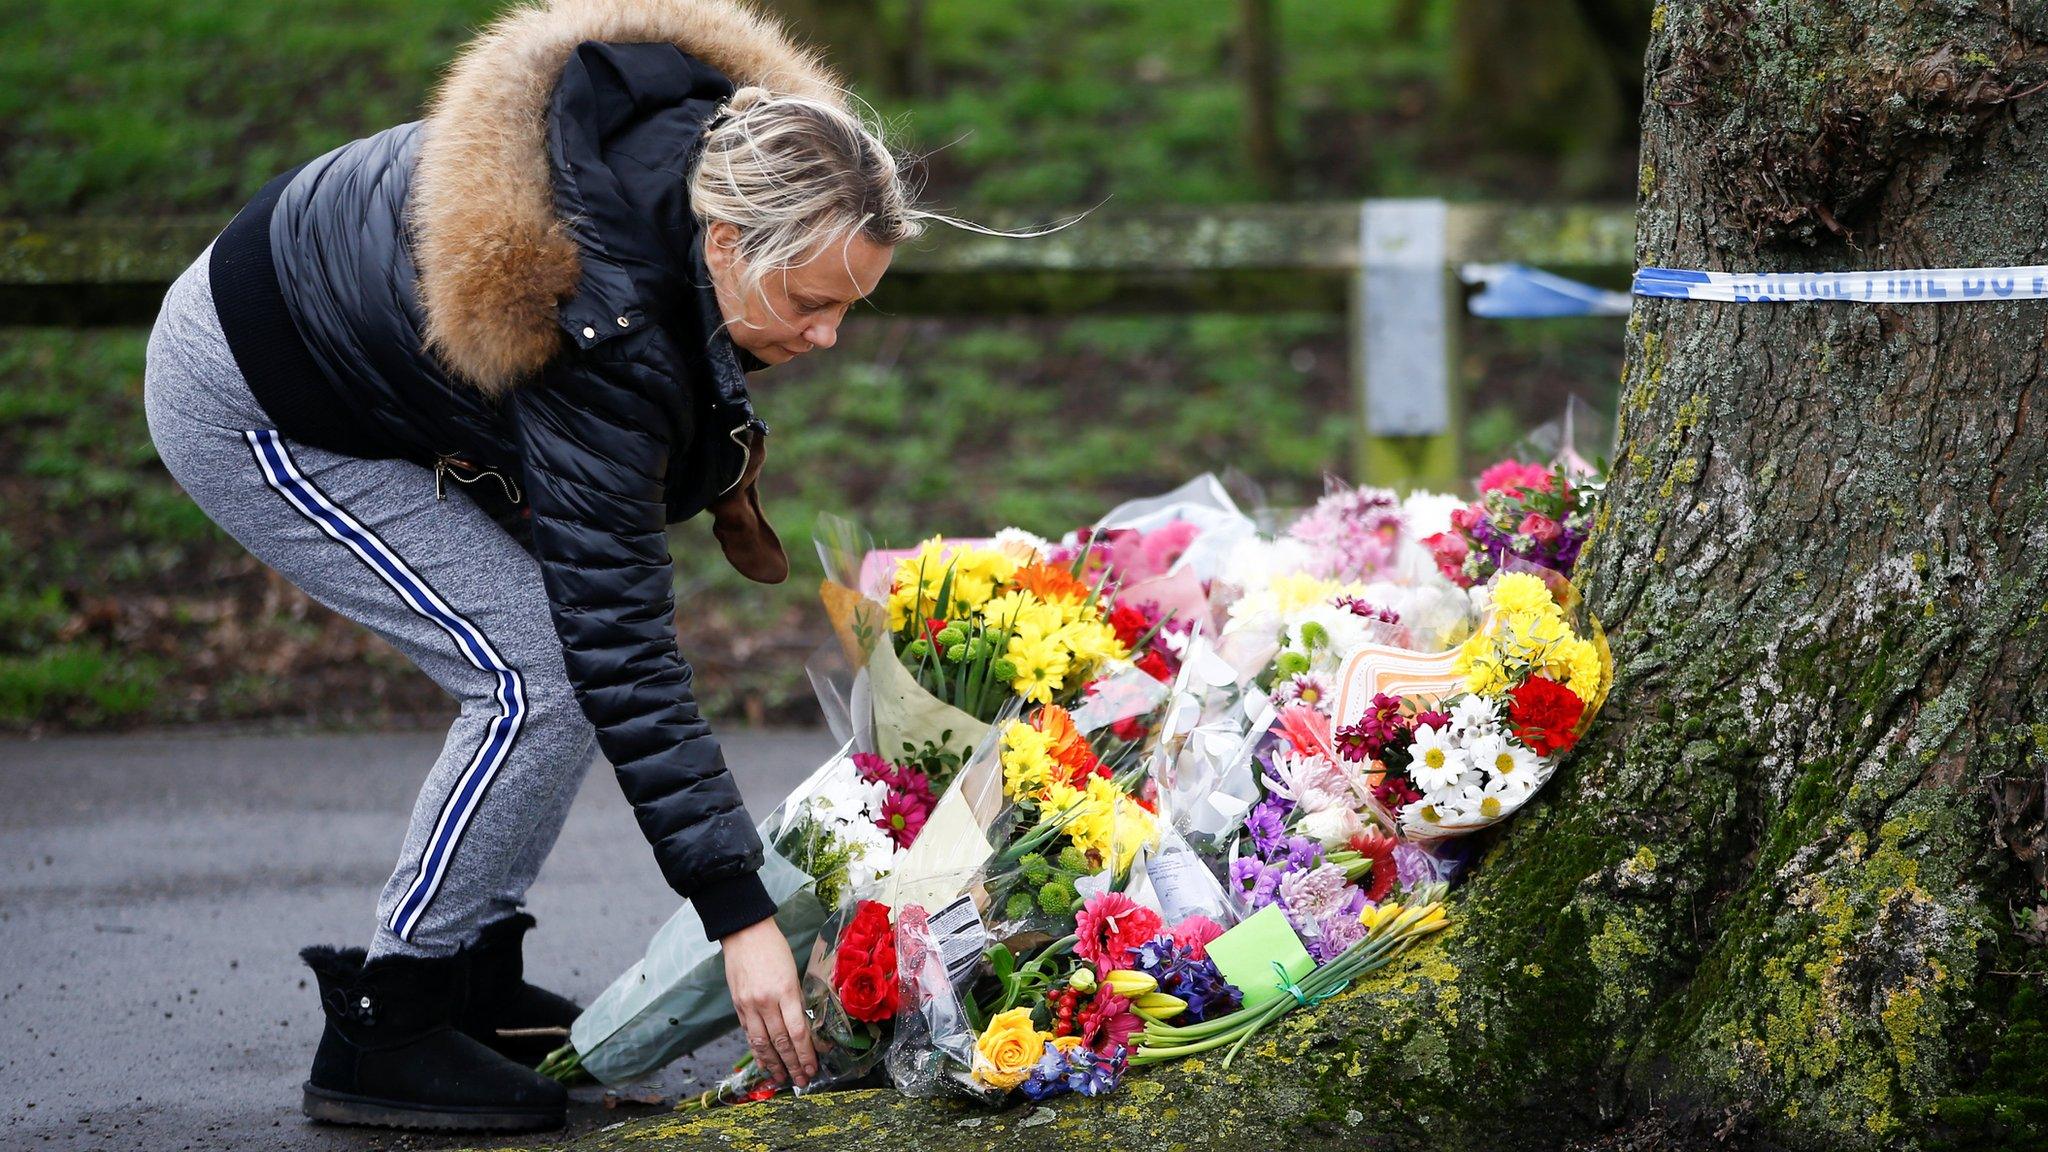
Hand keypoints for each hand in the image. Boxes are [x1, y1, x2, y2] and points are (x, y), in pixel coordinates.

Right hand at [720, 916, 817, 1087]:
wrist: (744, 933)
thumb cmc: (774, 948)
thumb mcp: (793, 972)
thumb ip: (797, 1000)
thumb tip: (805, 1027)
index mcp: (785, 991)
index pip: (798, 1031)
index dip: (806, 1054)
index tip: (813, 1067)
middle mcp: (765, 1002)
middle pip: (781, 1041)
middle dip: (793, 1064)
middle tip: (802, 1080)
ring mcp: (749, 1005)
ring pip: (762, 1043)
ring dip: (775, 1064)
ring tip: (784, 1078)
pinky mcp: (738, 1006)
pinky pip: (749, 1035)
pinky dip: (758, 1051)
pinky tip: (765, 1063)